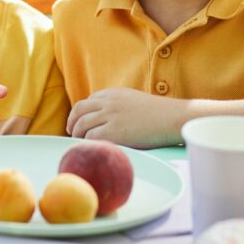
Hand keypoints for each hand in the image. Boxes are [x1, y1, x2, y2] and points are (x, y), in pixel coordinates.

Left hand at [67, 87, 183, 147]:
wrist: (172, 117)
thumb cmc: (159, 113)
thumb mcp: (134, 101)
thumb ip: (119, 105)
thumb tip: (107, 118)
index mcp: (113, 93)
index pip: (88, 101)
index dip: (81, 113)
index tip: (80, 123)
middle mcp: (108, 102)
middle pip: (79, 110)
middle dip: (72, 122)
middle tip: (72, 133)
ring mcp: (110, 116)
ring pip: (82, 125)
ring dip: (78, 135)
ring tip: (80, 144)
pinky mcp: (114, 132)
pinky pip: (91, 138)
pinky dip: (88, 144)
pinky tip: (92, 149)